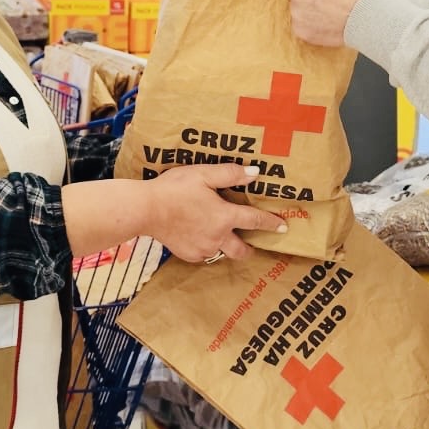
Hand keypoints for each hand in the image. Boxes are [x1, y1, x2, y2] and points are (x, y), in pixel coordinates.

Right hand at [144, 164, 288, 262]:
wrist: (145, 210)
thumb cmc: (174, 189)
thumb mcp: (203, 174)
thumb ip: (230, 174)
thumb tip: (255, 174)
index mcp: (225, 217)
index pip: (255, 221)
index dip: (271, 223)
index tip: (283, 228)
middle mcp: (217, 237)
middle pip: (242, 250)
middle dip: (250, 248)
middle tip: (252, 244)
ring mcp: (202, 248)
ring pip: (221, 252)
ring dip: (225, 245)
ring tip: (220, 236)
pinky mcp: (188, 254)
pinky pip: (203, 254)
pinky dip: (205, 246)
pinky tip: (198, 235)